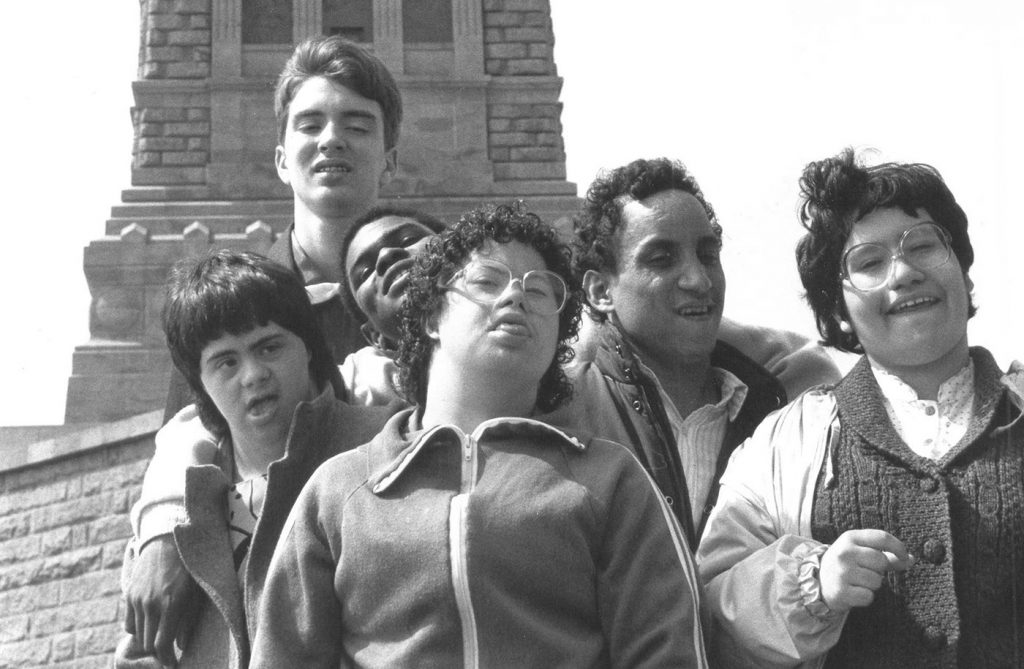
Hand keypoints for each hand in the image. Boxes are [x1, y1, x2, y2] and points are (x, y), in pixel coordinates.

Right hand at [123, 535, 199, 666]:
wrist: (168, 540)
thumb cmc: (190, 567)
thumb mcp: (196, 593)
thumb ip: (188, 620)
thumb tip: (180, 645)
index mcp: (171, 605)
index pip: (162, 645)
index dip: (166, 658)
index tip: (172, 663)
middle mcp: (151, 604)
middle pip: (148, 642)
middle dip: (158, 650)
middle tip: (168, 649)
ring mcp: (137, 599)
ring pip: (138, 634)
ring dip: (149, 637)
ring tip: (161, 633)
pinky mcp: (129, 594)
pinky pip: (129, 622)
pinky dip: (138, 626)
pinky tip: (150, 621)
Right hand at [819, 529, 913, 612]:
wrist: (816, 581)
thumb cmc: (846, 564)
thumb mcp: (860, 552)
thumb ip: (886, 555)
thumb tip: (911, 559)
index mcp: (850, 537)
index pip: (882, 537)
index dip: (898, 547)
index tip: (904, 556)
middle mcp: (844, 553)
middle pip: (881, 561)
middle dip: (880, 569)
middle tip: (866, 571)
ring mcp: (842, 572)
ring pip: (877, 581)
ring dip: (872, 585)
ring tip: (857, 581)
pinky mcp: (841, 591)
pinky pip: (868, 597)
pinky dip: (865, 597)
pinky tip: (854, 592)